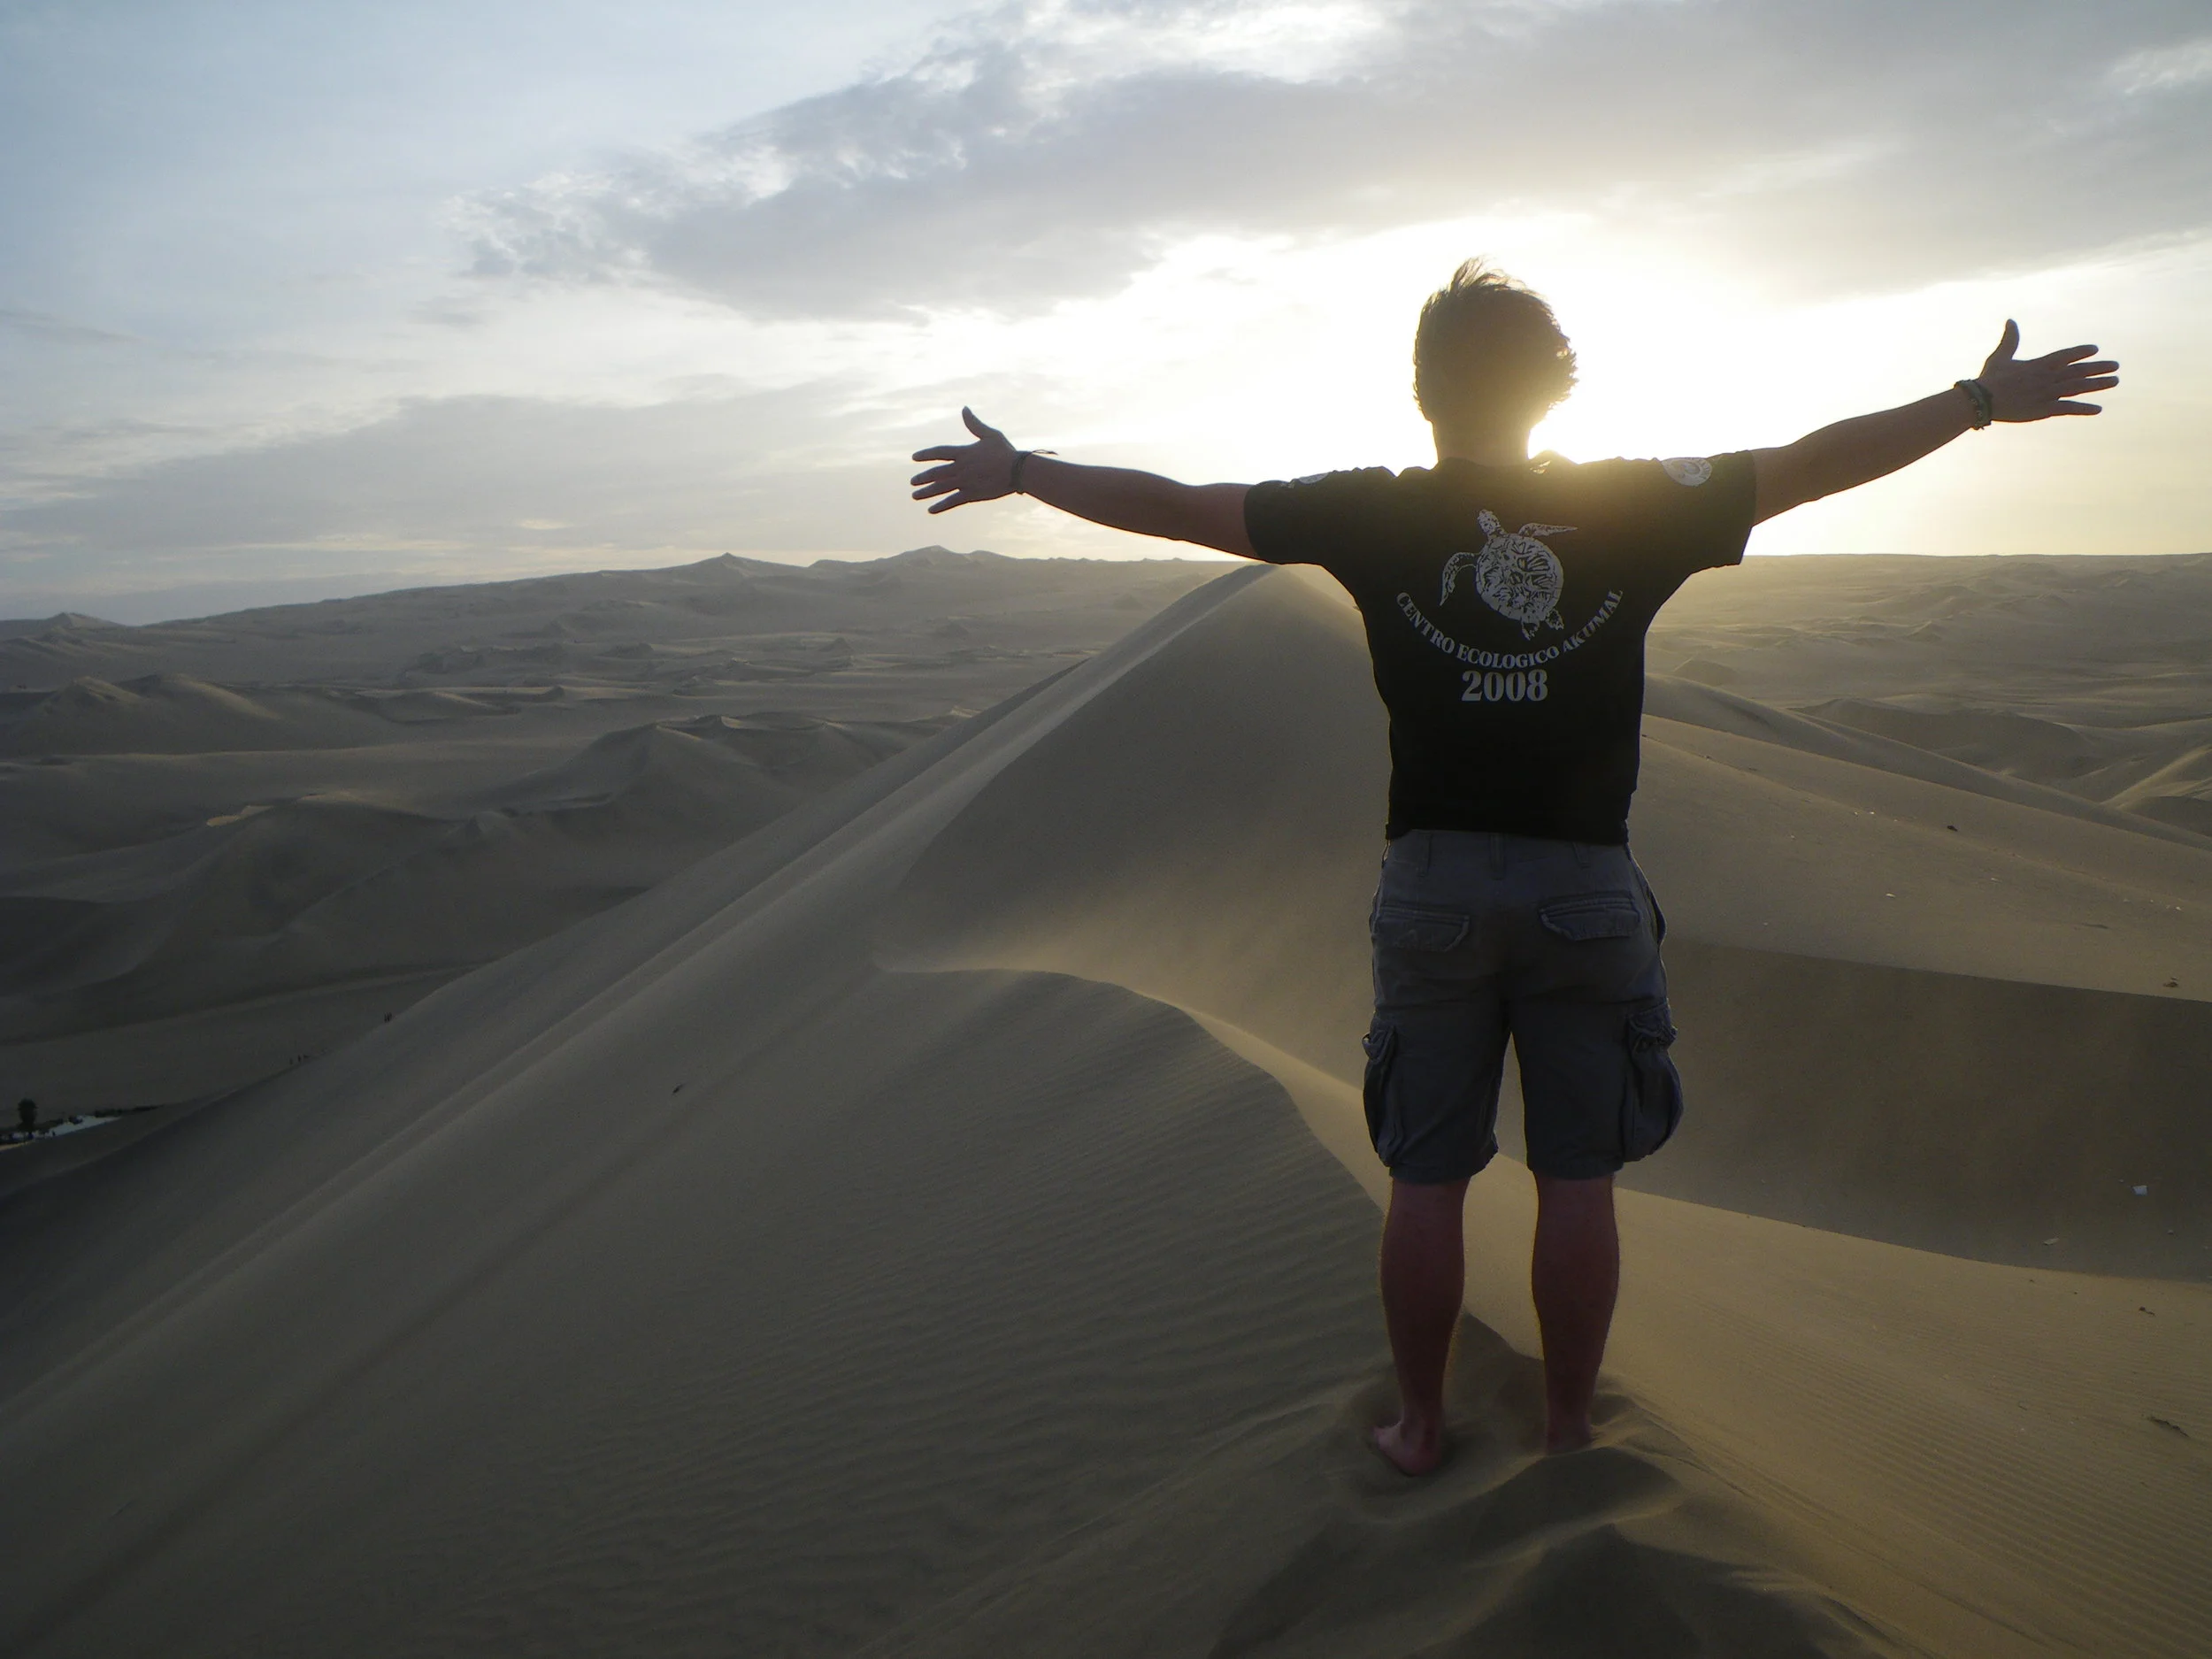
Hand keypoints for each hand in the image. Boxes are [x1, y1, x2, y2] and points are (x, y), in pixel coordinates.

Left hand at [909, 408, 1019, 513]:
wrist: (1017, 470)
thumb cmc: (1006, 451)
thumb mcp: (990, 435)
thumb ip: (974, 424)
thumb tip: (964, 409)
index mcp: (964, 453)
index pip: (939, 452)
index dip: (925, 454)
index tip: (914, 457)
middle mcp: (961, 468)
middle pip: (936, 473)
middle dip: (923, 477)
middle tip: (912, 482)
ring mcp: (965, 482)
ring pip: (941, 488)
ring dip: (926, 492)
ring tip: (915, 496)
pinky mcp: (972, 494)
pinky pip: (952, 501)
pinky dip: (941, 506)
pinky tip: (930, 510)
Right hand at [1975, 321, 2118, 420]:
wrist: (1981, 399)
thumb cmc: (1989, 378)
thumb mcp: (2000, 356)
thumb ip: (2010, 339)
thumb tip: (2010, 320)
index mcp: (2039, 364)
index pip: (2066, 356)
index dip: (2081, 352)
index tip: (2095, 349)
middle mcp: (2047, 377)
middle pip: (2078, 371)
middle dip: (2099, 367)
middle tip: (2116, 366)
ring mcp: (2047, 393)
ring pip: (2078, 387)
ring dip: (2098, 384)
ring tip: (2115, 381)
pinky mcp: (2043, 409)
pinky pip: (2068, 408)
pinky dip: (2083, 409)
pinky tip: (2098, 409)